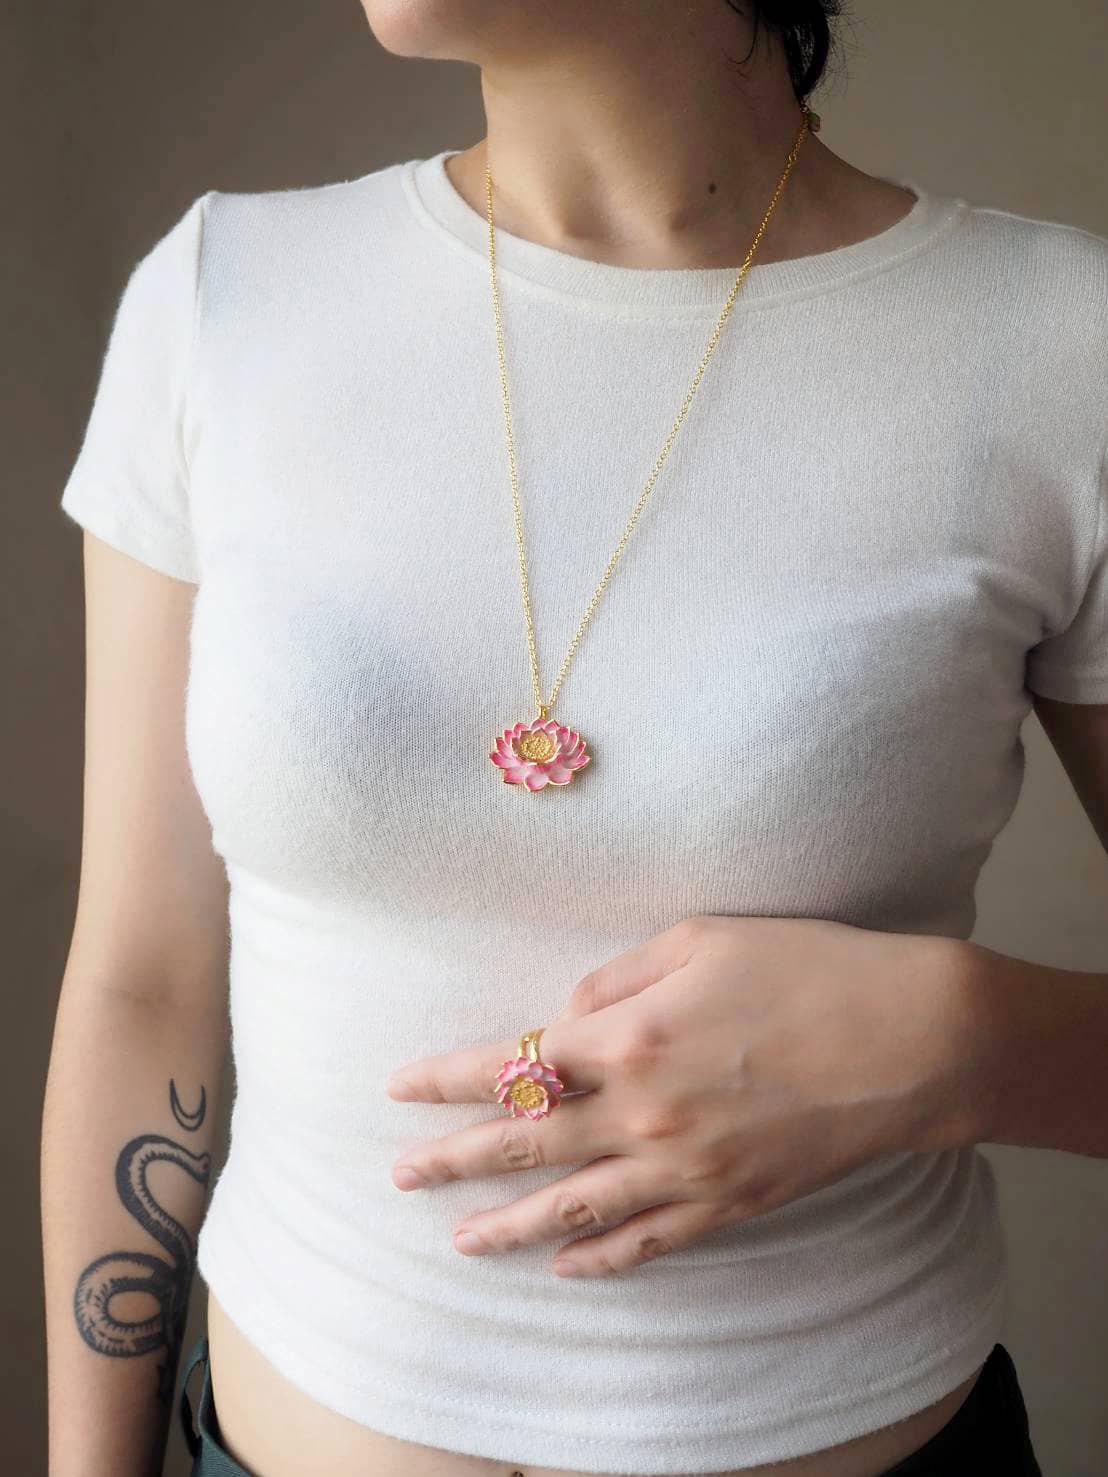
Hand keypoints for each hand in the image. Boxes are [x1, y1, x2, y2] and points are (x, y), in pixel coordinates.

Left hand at [385, 914, 981, 1277]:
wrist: (911, 1038)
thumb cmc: (806, 968)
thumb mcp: (700, 939)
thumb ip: (616, 979)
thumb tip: (564, 1013)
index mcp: (626, 1038)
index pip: (510, 1065)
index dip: (447, 1079)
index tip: (399, 1089)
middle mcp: (641, 1113)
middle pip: (525, 1144)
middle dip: (454, 1160)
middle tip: (401, 1176)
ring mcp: (684, 1168)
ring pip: (574, 1209)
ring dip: (510, 1226)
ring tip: (462, 1242)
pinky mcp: (729, 1201)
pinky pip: (649, 1241)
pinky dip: (602, 1259)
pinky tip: (568, 1267)